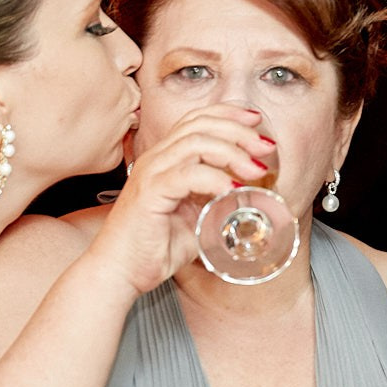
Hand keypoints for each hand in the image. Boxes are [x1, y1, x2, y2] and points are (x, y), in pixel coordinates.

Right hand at [84, 106, 273, 294]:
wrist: (120, 272)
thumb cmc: (152, 249)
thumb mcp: (194, 220)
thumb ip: (215, 205)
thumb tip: (247, 202)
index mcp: (164, 160)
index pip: (196, 120)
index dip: (228, 114)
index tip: (256, 121)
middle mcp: (156, 159)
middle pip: (200, 125)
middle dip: (238, 130)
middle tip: (265, 147)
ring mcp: (151, 174)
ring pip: (195, 143)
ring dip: (232, 152)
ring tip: (256, 170)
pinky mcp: (150, 193)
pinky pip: (187, 175)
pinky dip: (214, 178)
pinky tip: (233, 188)